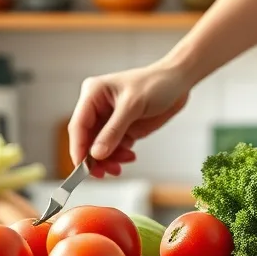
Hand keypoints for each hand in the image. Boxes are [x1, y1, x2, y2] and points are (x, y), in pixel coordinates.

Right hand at [69, 62, 191, 177]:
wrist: (179, 82)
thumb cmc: (156, 84)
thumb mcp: (133, 106)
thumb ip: (113, 131)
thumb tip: (96, 154)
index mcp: (93, 94)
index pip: (78, 125)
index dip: (78, 148)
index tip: (82, 169)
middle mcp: (97, 107)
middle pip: (86, 139)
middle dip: (95, 158)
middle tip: (105, 173)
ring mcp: (109, 119)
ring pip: (99, 147)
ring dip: (109, 159)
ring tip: (123, 163)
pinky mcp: (122, 128)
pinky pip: (114, 148)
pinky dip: (120, 156)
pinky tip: (130, 156)